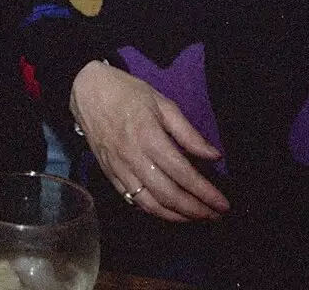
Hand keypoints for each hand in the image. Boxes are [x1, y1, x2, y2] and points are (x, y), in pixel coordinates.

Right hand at [69, 61, 228, 221]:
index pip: (182, 173)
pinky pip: (132, 199)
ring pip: (149, 203)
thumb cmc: (126, 92)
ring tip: (195, 218)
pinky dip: (152, 210)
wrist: (86, 89)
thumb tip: (213, 156)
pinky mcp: (109, 173)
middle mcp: (133, 157)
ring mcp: (119, 168)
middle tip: (215, 216)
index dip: (205, 192)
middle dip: (195, 210)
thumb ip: (188, 132)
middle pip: (168, 194)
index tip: (223, 203)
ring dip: (175, 216)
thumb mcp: (162, 103)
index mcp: (149, 136)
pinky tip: (167, 211)